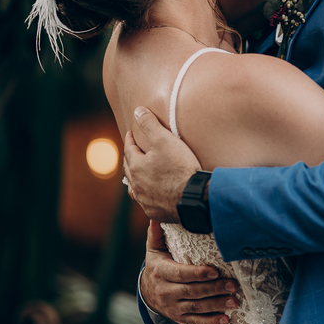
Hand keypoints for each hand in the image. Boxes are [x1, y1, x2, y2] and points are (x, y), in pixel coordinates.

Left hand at [123, 106, 199, 224]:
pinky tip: (151, 194)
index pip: (129, 149)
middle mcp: (137, 185)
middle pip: (129, 169)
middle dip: (130, 158)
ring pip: (135, 188)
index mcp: (136, 167)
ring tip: (138, 175)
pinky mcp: (155, 212)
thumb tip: (137, 111)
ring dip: (136, 180)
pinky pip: (147, 203)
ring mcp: (145, 201)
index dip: (130, 139)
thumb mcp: (165, 140)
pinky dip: (147, 195)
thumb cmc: (180, 167)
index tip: (131, 133)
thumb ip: (150, 124)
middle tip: (133, 151)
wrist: (194, 197)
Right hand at [141, 221, 239, 323]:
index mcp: (161, 272)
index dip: (197, 273)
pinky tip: (225, 319)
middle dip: (214, 289)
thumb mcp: (154, 250)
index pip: (180, 274)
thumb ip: (157, 234)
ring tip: (234, 301)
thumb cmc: (156, 266)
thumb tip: (157, 217)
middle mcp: (166, 291)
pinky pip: (196, 321)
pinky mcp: (179, 317)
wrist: (146, 292)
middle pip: (192, 291)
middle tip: (233, 285)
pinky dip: (210, 322)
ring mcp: (173, 307)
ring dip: (216, 305)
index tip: (215, 270)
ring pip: (196, 307)